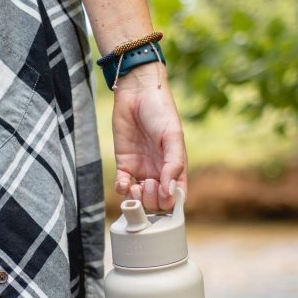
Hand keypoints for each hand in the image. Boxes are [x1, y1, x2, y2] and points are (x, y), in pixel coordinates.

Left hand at [111, 63, 187, 211]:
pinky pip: (122, 186)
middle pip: (156, 202)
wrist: (137, 94)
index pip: (175, 197)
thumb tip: (170, 192)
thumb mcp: (173, 136)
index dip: (170, 202)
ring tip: (136, 186)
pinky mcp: (124, 164)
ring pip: (139, 198)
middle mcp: (159, 172)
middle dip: (152, 200)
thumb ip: (174, 164)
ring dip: (137, 199)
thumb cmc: (160, 111)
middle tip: (149, 183)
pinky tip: (124, 182)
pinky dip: (121, 190)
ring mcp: (141, 169)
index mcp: (175, 167)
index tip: (164, 195)